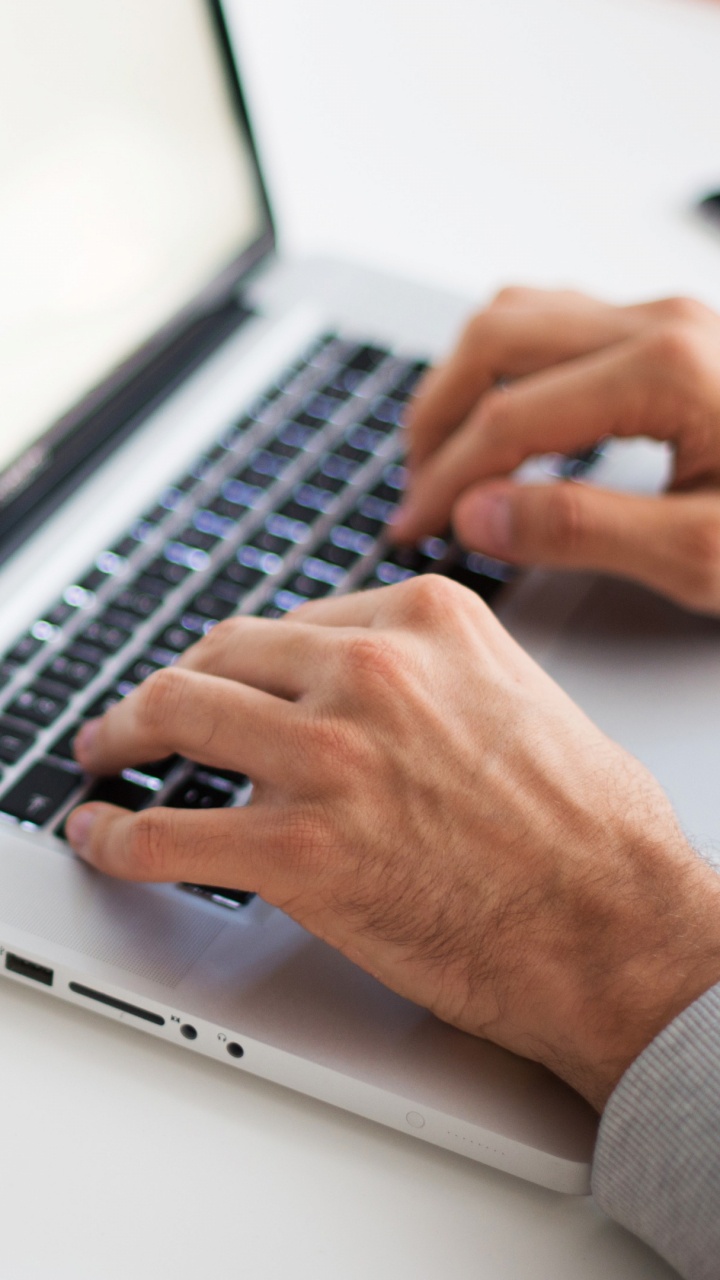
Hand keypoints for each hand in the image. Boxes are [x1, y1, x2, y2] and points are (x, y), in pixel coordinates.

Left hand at [66, 578, 719, 1109]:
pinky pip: (169, 835)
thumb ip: (434, 676)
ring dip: (127, 735)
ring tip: (110, 753)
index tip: (226, 677)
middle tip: (146, 711)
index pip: (293, 622)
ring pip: (180, 716)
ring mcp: (328, 757)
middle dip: (172, 682)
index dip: (245, 659)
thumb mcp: (519, 695)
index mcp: (426, 622)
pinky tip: (105, 838)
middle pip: (222, 654)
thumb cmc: (592, 828)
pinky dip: (119, 837)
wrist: (618, 924)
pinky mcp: (299, 849)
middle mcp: (369, 672)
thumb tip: (370, 695)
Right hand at [393, 288, 719, 613]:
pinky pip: (557, 323)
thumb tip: (478, 515)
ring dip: (465, 382)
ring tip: (448, 455)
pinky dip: (507, 367)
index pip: (508, 417)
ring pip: (520, 316)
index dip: (446, 478)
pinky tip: (503, 419)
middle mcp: (660, 324)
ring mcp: (665, 319)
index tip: (416, 526)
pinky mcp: (669, 333)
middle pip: (496, 338)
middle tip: (418, 489)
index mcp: (667, 372)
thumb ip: (583, 531)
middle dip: (437, 418)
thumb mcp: (701, 552)